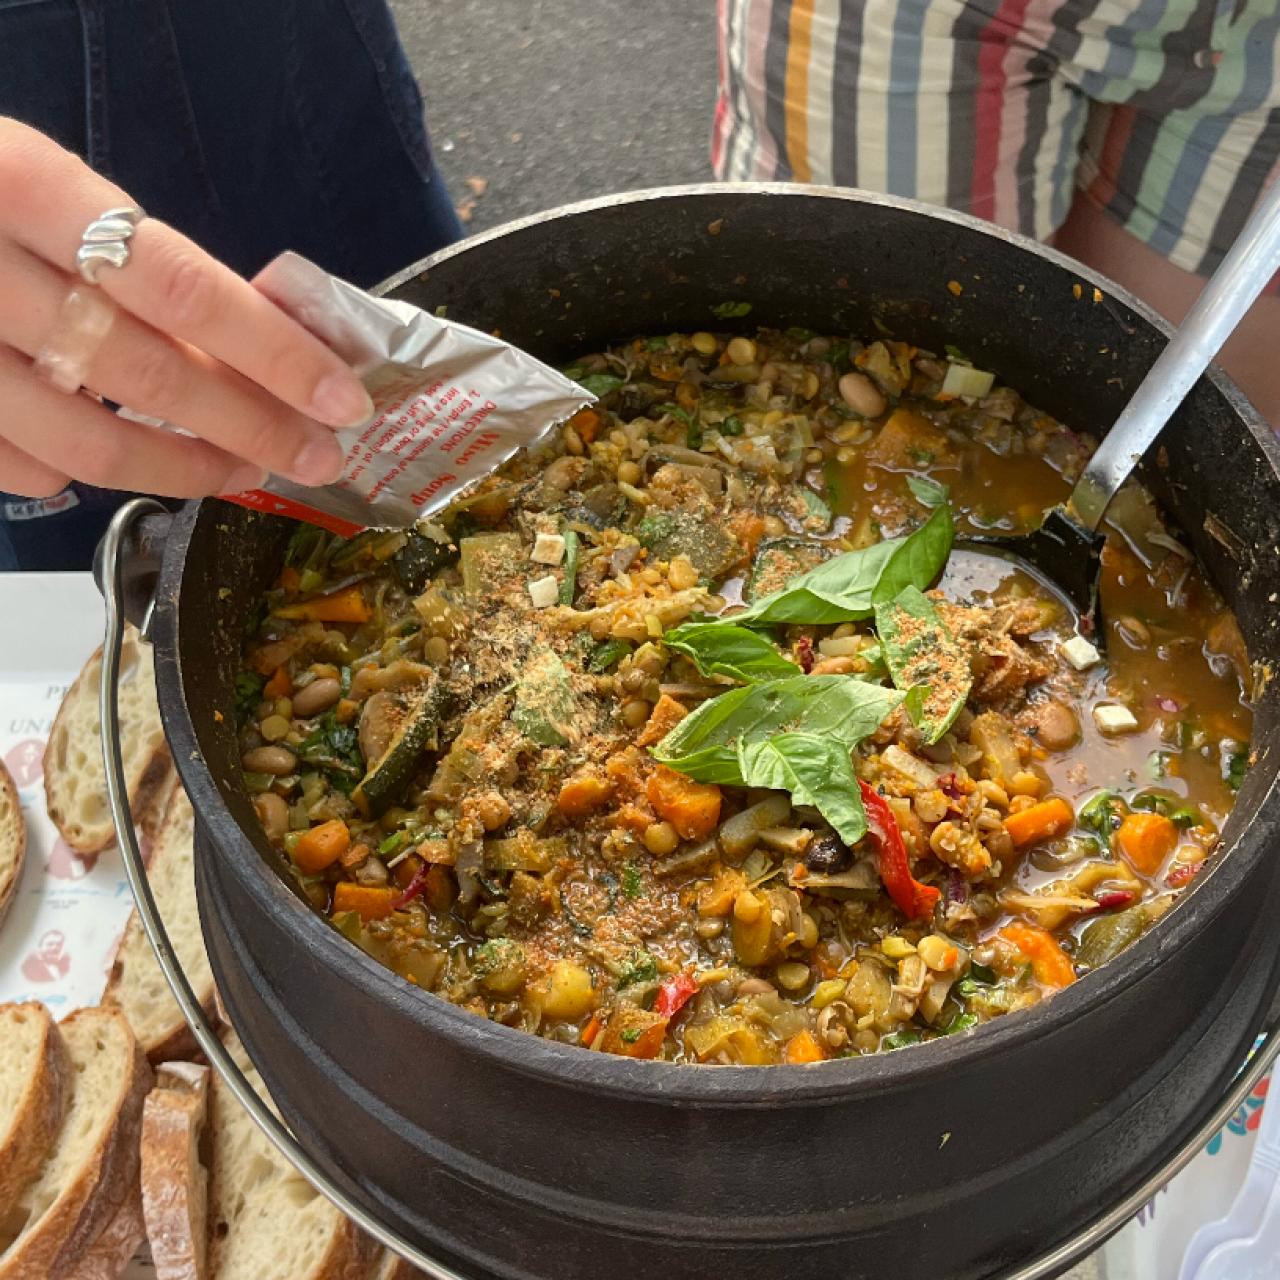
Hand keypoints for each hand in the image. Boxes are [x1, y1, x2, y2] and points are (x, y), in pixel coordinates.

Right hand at [0, 118, 372, 498]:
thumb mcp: (40, 187)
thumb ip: (130, 257)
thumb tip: (255, 341)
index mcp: (22, 184)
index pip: (180, 285)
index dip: (272, 353)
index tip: (341, 399)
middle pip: (147, 373)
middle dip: (251, 427)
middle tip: (316, 455)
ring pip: (85, 441)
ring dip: (182, 467)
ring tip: (241, 471)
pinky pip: (18, 466)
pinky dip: (75, 476)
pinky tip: (114, 461)